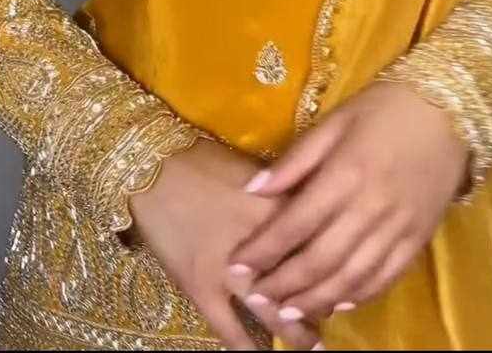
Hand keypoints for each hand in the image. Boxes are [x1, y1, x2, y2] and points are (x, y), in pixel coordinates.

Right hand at [125, 137, 323, 350]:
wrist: (145, 164)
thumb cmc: (197, 158)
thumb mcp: (248, 169)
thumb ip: (281, 193)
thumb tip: (310, 214)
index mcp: (274, 209)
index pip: (319, 243)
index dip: (336, 262)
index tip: (346, 271)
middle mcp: (259, 245)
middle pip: (302, 282)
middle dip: (320, 301)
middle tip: (332, 312)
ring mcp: (229, 271)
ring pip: (273, 310)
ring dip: (296, 331)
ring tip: (314, 345)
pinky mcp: (202, 287)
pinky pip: (229, 329)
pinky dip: (248, 348)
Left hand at [224, 81, 470, 325]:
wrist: (446, 113)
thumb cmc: (379, 111)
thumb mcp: (331, 123)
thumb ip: (293, 161)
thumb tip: (253, 190)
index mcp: (344, 175)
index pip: (295, 223)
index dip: (264, 249)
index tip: (236, 264)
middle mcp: (371, 208)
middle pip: (322, 259)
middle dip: (285, 283)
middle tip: (256, 298)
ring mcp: (398, 228)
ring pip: (353, 276)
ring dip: (318, 299)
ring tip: (288, 312)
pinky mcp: (419, 239)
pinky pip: (387, 277)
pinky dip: (360, 295)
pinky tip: (337, 304)